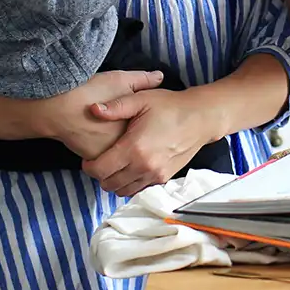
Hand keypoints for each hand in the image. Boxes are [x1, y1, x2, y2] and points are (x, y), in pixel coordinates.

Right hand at [38, 68, 165, 159]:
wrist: (56, 109)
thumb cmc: (89, 91)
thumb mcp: (120, 79)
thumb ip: (142, 79)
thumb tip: (160, 76)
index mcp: (134, 124)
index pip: (147, 126)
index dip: (142, 116)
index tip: (137, 110)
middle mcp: (123, 143)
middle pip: (134, 140)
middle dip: (132, 132)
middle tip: (119, 119)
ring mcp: (108, 153)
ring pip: (119, 149)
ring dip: (117, 142)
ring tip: (107, 125)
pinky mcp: (93, 158)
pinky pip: (105, 155)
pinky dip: (104, 147)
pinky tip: (96, 132)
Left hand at [82, 89, 216, 197]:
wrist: (200, 118)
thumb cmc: (171, 106)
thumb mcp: (142, 99)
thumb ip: (116, 106)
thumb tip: (94, 109)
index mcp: (134, 147)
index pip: (100, 170)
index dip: (89, 167)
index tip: (88, 159)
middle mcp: (144, 166)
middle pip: (109, 184)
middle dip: (100, 175)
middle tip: (100, 161)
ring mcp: (155, 174)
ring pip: (123, 190)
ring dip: (115, 181)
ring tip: (115, 165)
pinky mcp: (163, 178)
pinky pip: (139, 189)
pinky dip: (130, 183)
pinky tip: (131, 167)